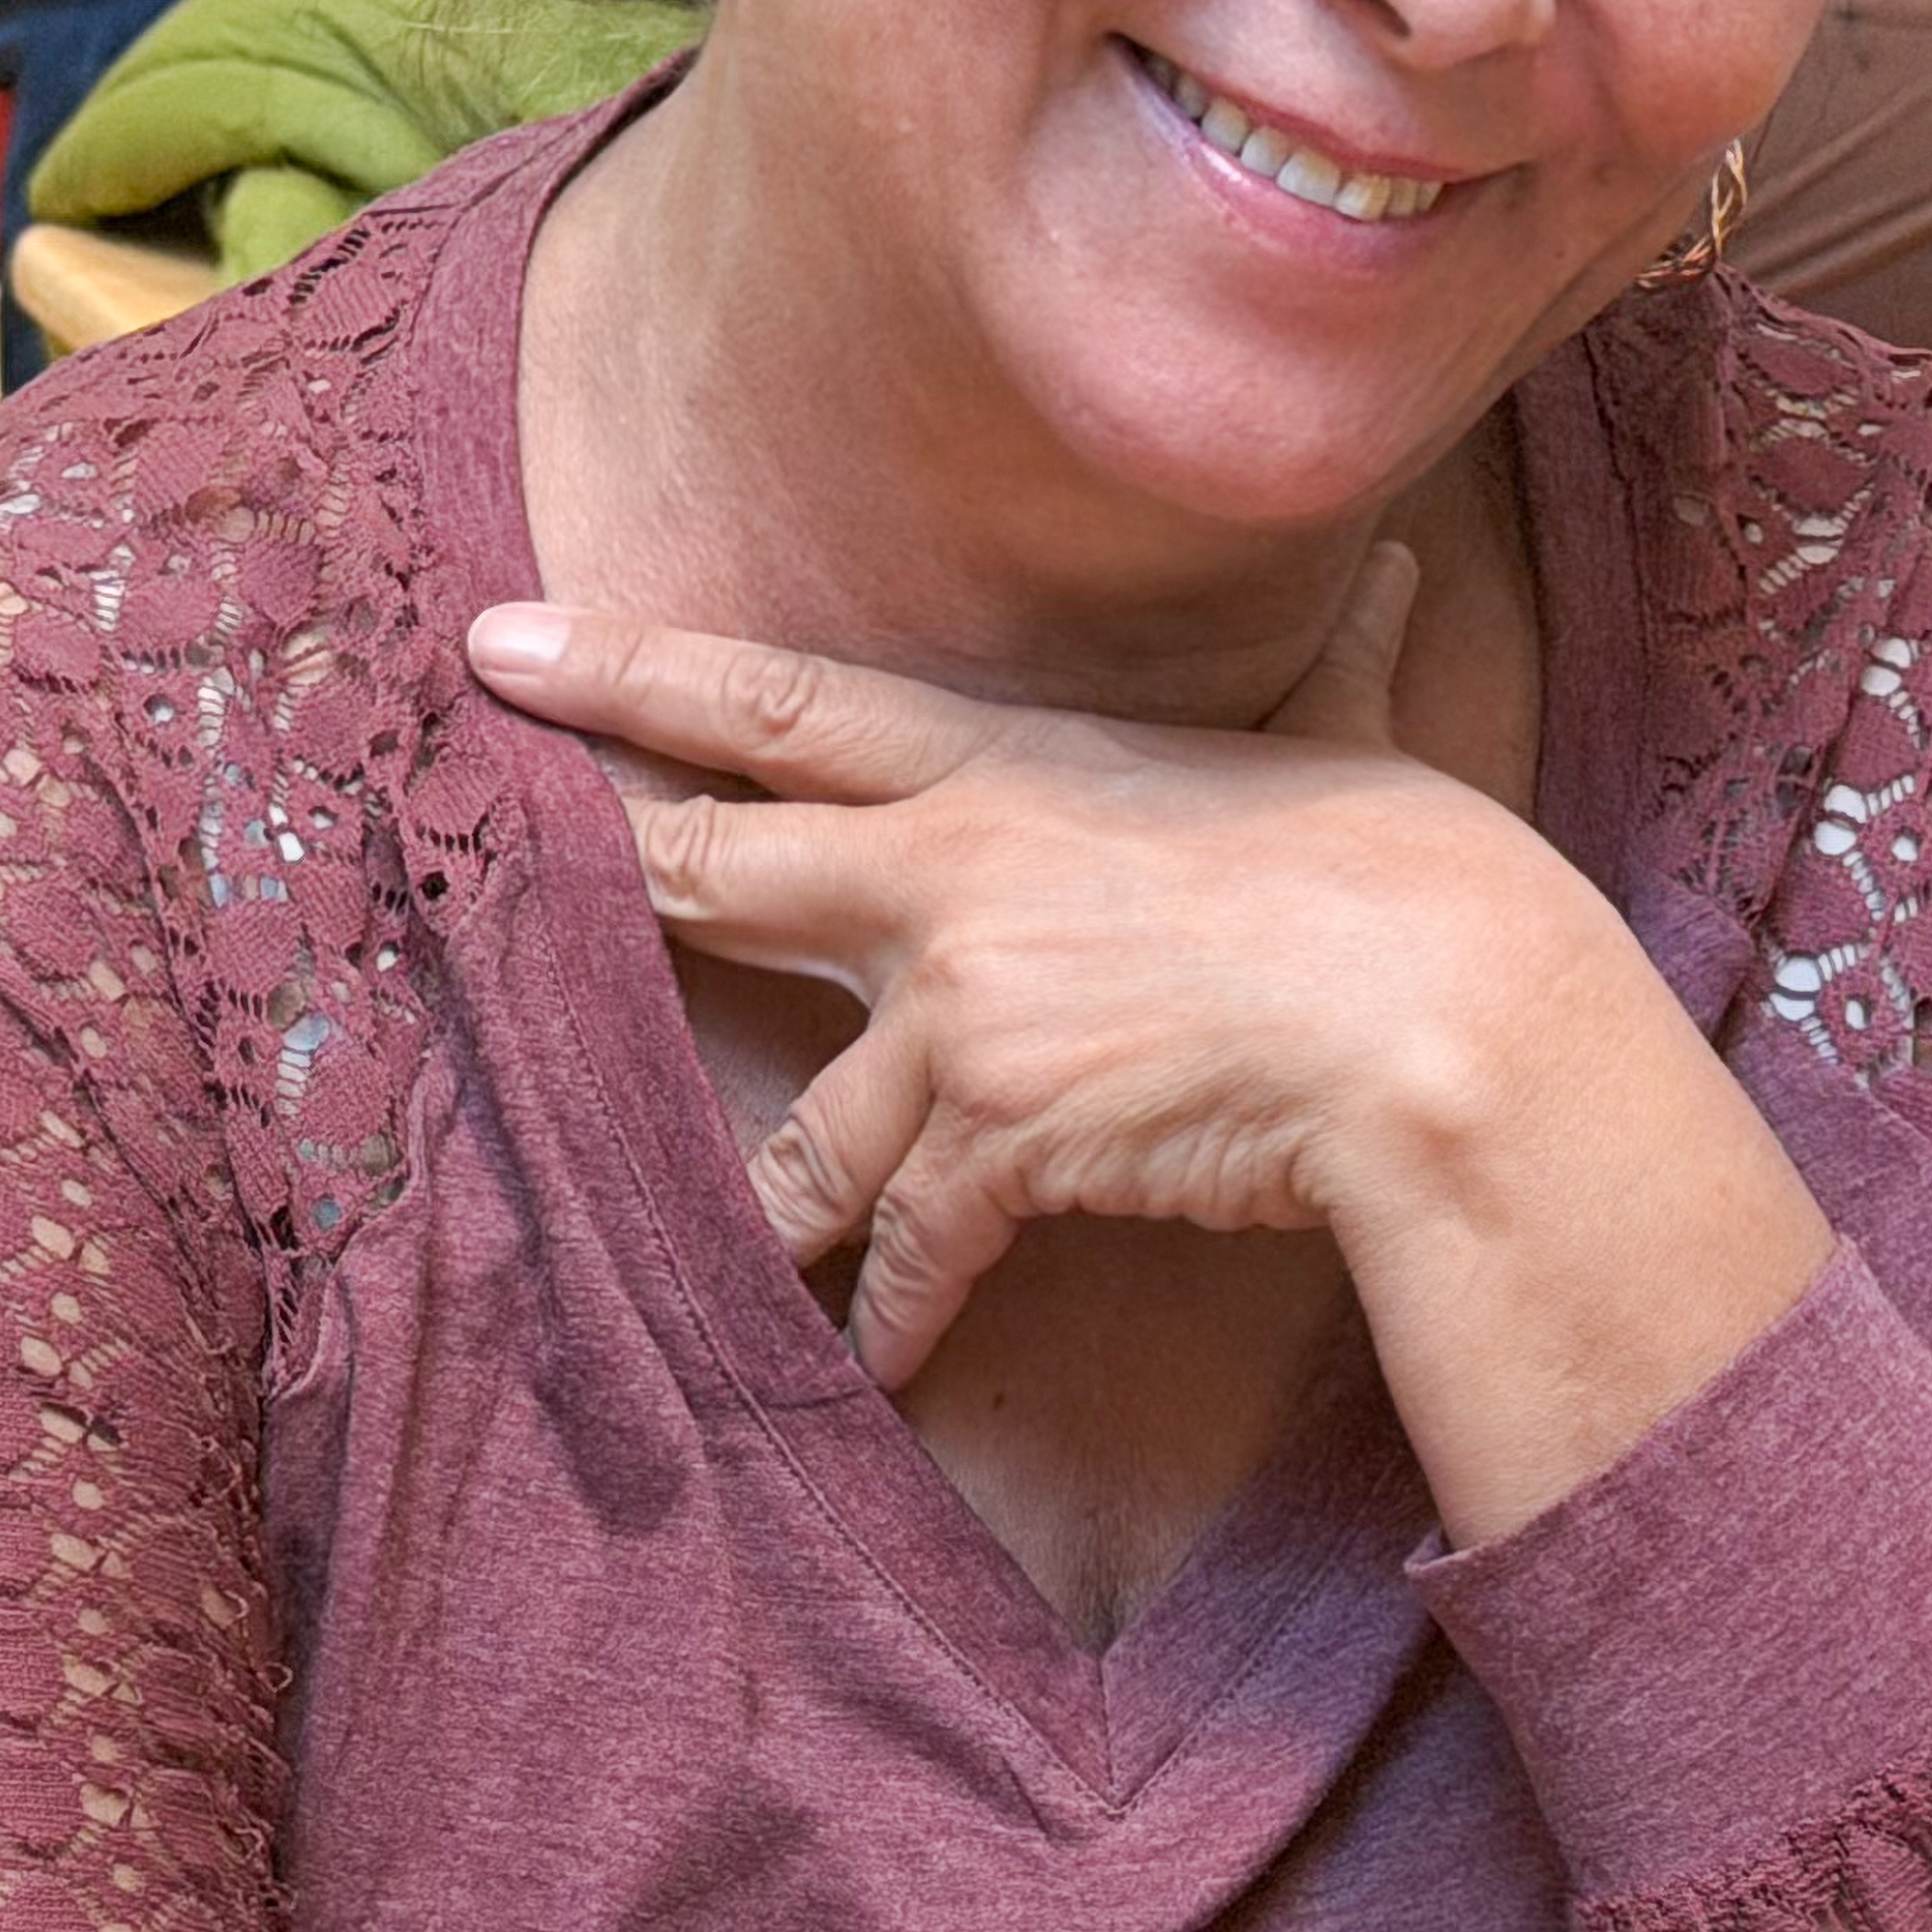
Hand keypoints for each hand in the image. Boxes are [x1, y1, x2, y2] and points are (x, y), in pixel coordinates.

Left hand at [465, 568, 1828, 1532]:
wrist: (1435, 1006)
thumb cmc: (1408, 865)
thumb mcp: (1346, 741)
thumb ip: (1335, 667)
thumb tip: (1394, 561)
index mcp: (1003, 765)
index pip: (775, 703)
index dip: (627, 669)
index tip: (500, 643)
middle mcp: (943, 875)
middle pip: (710, 879)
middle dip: (610, 906)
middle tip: (496, 923)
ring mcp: (955, 1011)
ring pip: (795, 1131)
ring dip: (758, 1205)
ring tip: (708, 1256)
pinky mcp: (992, 1140)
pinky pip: (907, 1247)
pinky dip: (894, 1317)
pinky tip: (875, 1371)